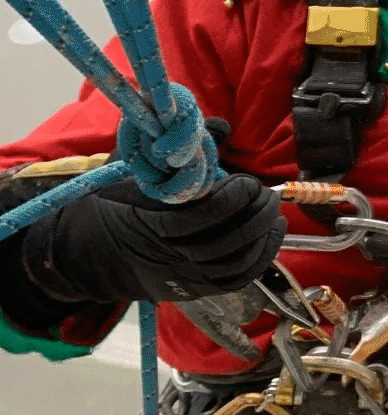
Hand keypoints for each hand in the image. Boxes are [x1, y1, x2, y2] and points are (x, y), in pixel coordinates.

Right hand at [22, 172, 284, 303]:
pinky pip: (237, 279)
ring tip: (272, 209)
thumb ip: (175, 148)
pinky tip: (272, 232)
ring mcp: (182, 276)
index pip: (201, 217)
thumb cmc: (113, 203)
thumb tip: (220, 126)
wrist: (88, 254)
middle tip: (265, 192)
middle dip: (254, 214)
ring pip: (235, 263)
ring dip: (262, 235)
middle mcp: (167, 256)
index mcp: (148, 224)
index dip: (232, 198)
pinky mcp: (194, 288)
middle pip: (225, 242)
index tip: (246, 181)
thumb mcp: (133, 168)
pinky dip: (262, 256)